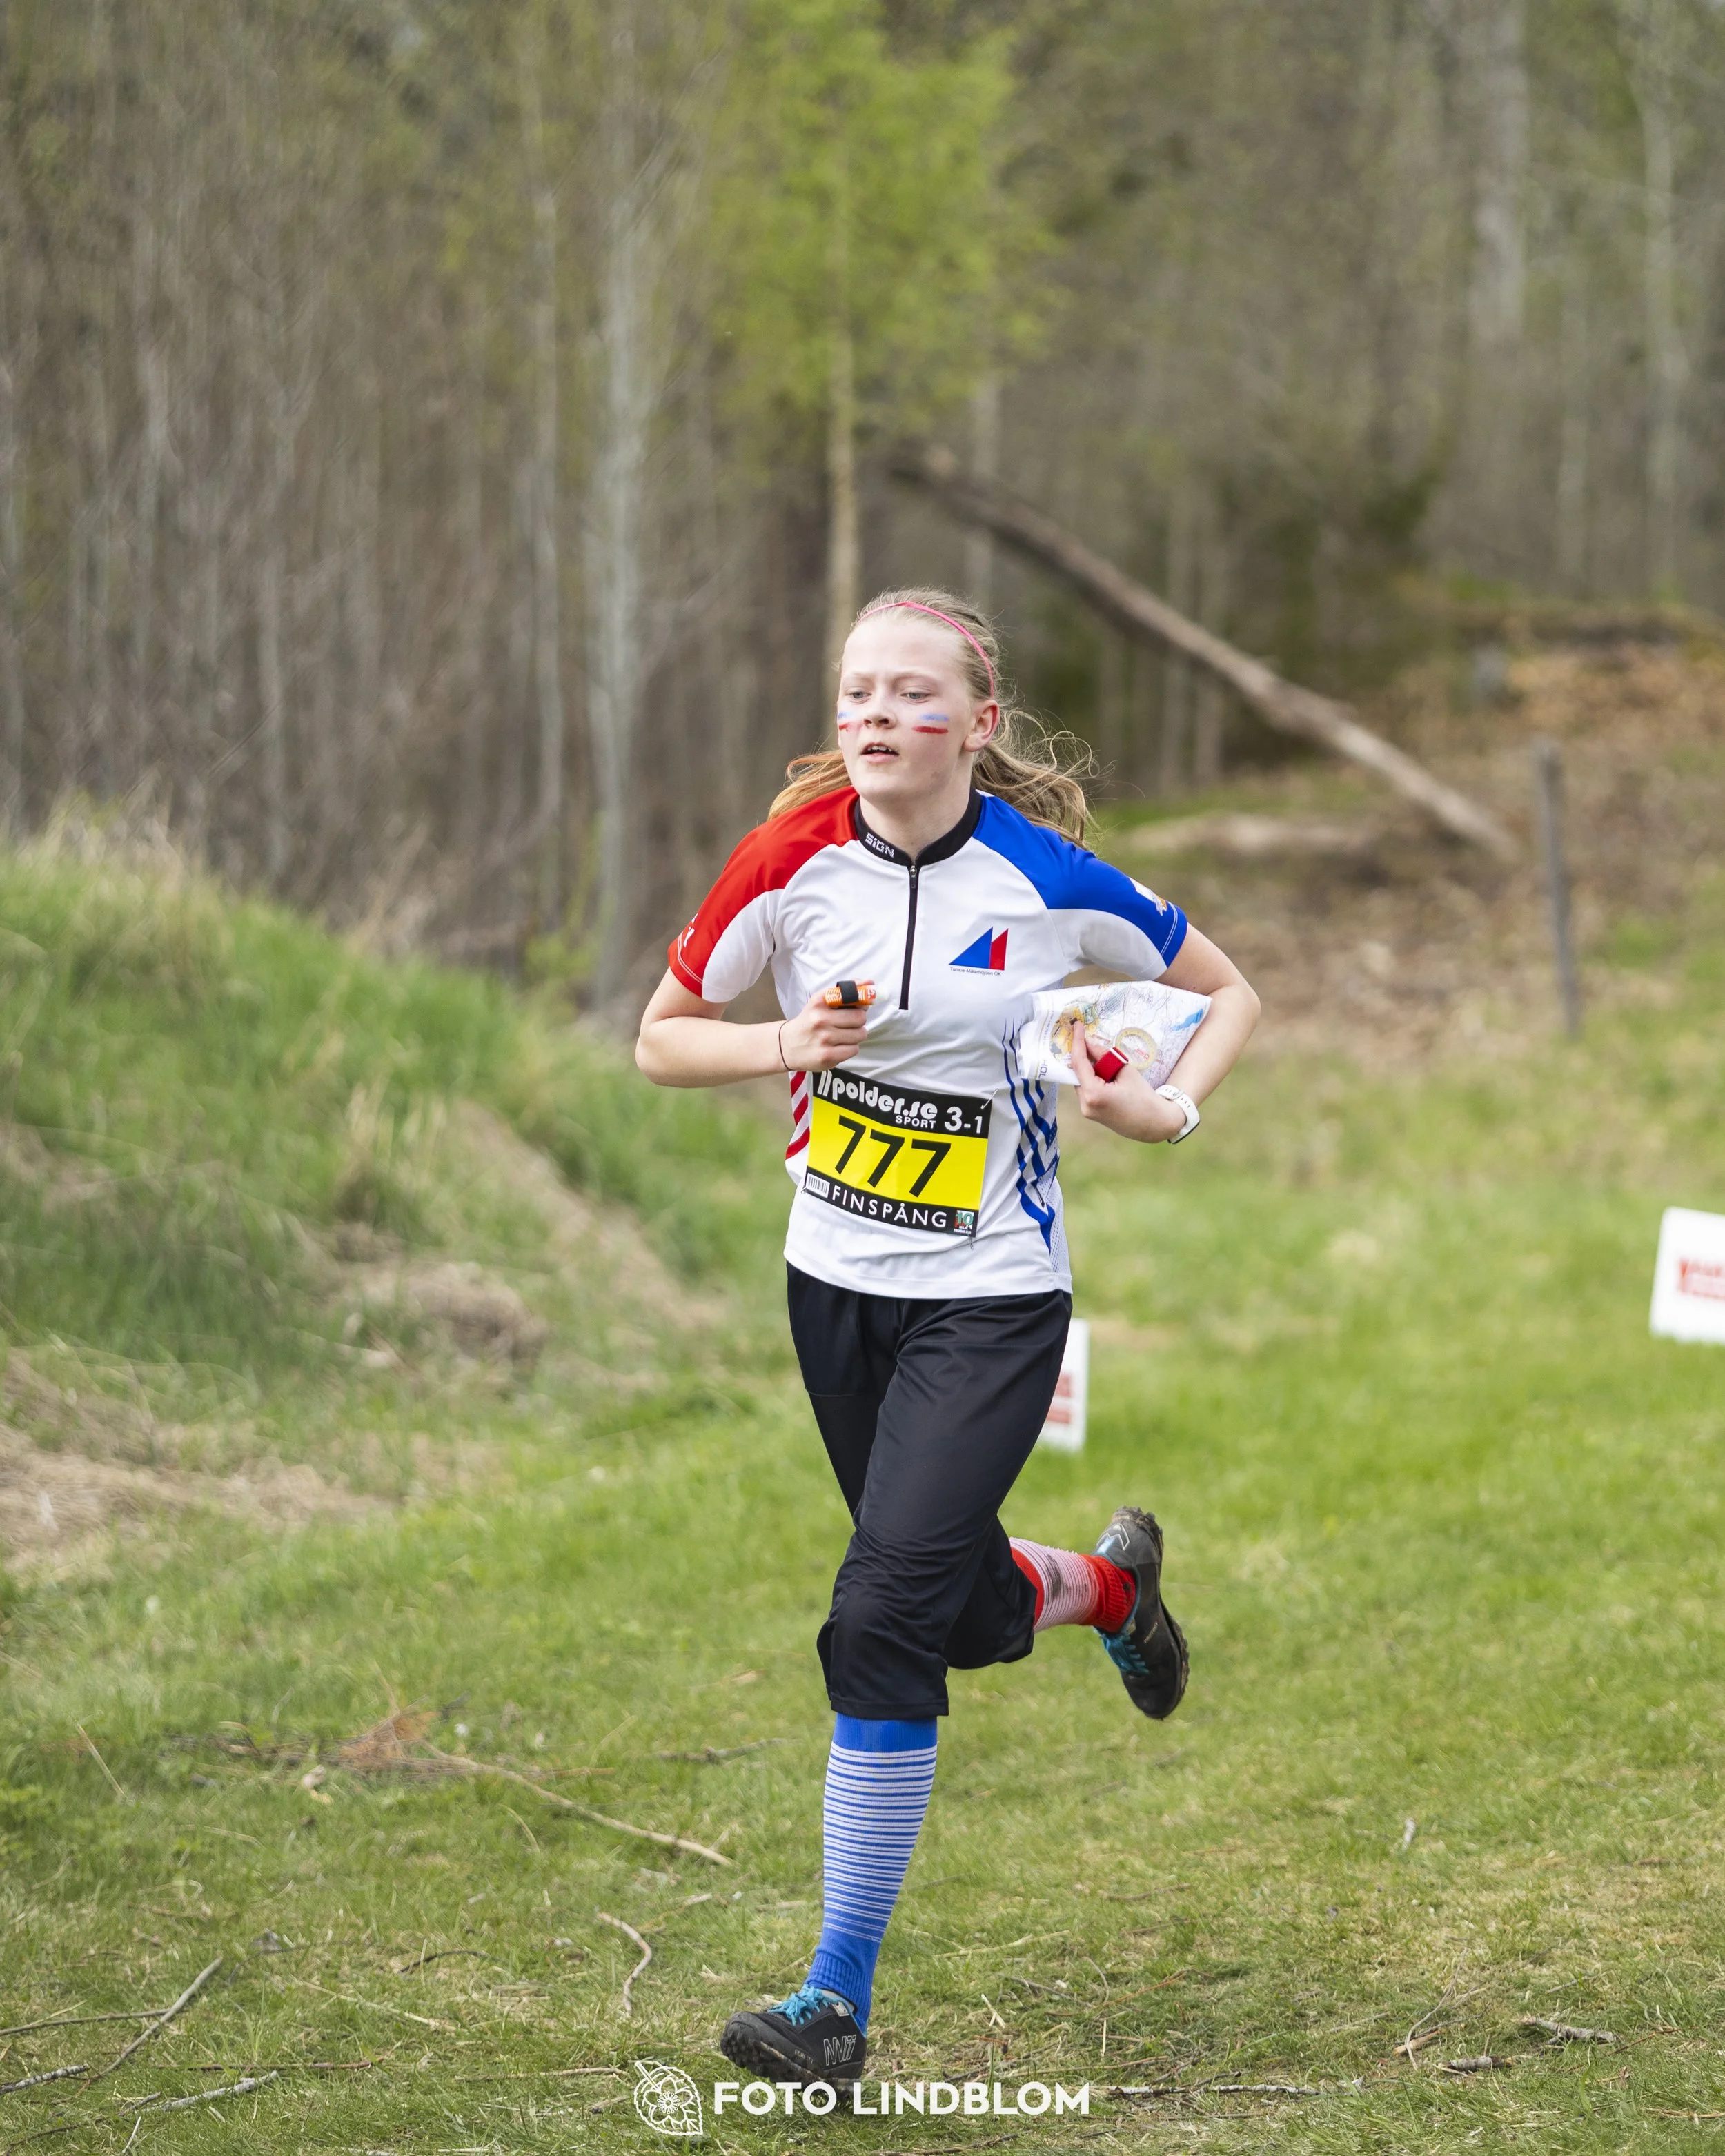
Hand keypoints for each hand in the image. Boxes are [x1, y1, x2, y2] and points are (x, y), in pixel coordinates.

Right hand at [778, 989, 869, 1071]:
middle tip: (849, 1024)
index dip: (861, 1001)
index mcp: (819, 1002)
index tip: (862, 1005)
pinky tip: (838, 1046)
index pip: (852, 996)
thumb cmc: (810, 1022)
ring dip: (855, 1036)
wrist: (787, 1045)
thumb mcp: (821, 1003)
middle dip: (859, 1021)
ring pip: (860, 1034)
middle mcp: (820, 1019)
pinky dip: (850, 1048)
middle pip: (860, 1018)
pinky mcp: (827, 1056)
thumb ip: (845, 992)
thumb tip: (870, 982)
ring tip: (842, 1036)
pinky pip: (854, 1049)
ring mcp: (824, 1039)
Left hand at [1069, 1023, 1187, 1141]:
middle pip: (1077, 1073)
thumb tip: (1089, 1043)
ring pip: (1080, 1081)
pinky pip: (1085, 1090)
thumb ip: (1104, 1056)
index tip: (1077, 1026)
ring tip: (1102, 1059)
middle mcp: (1085, 1104)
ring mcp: (1086, 1111)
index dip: (1077, 1042)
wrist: (1153, 1123)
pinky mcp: (1090, 1113)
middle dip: (1082, 1055)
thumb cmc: (1143, 1096)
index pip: (1079, 1063)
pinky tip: (1102, 1072)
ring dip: (1087, 1068)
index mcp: (1094, 1094)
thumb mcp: (1125, 1070)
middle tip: (1087, 1037)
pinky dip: (1091, 1078)